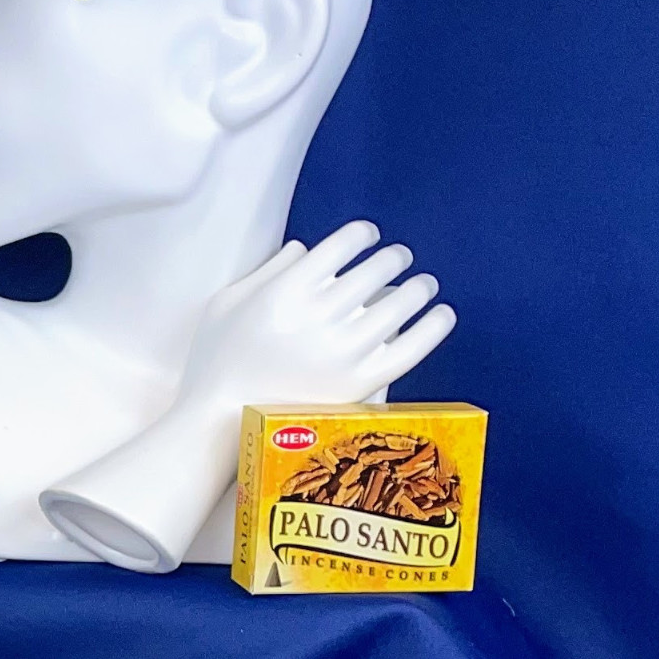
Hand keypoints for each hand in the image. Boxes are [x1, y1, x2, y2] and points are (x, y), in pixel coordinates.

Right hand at [175, 220, 455, 411]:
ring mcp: (342, 351)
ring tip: (425, 284)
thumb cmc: (216, 362)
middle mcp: (318, 315)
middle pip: (376, 268)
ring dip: (419, 286)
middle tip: (399, 258)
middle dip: (394, 256)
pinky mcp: (359, 383)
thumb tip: (305, 248)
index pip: (343, 243)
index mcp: (286, 290)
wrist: (219, 424)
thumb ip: (267, 270)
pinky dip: (433, 327)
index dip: (364, 234)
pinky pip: (410, 348)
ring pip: (399, 303)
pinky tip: (443, 314)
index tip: (369, 237)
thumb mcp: (225, 303)